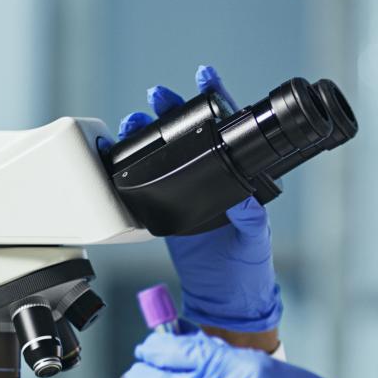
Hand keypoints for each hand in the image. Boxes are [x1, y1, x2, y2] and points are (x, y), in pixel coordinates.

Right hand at [109, 65, 282, 337]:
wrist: (223, 300)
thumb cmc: (248, 269)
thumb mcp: (255, 240)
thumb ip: (251, 220)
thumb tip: (246, 200)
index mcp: (238, 177)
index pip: (229, 131)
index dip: (218, 100)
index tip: (206, 77)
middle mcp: (211, 179)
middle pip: (190, 134)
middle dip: (173, 109)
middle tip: (158, 95)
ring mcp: (186, 192)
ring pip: (165, 153)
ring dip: (149, 132)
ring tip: (135, 120)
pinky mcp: (164, 210)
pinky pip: (145, 182)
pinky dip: (132, 164)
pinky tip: (122, 152)